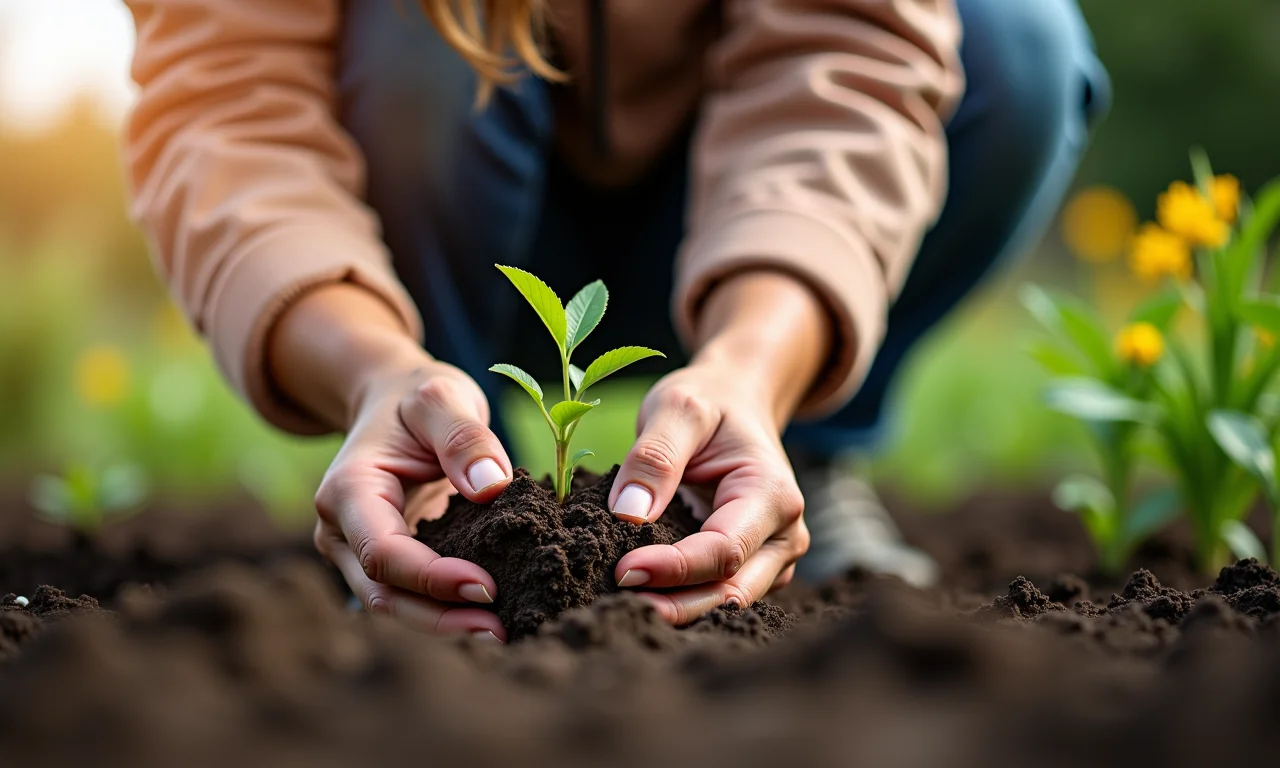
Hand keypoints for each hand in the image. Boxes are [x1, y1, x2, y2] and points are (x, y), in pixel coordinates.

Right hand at [313, 362, 513, 638]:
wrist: (394, 400)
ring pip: (393, 604)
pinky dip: (444, 609)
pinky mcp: (383, 559)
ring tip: (501, 632)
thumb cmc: (416, 397)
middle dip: (439, 619)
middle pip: (383, 594)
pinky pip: (408, 595)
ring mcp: (355, 550)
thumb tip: (490, 488)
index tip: (487, 587)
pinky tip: (488, 616)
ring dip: (443, 624)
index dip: (432, 578)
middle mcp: (340, 529)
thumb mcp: (441, 396)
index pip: (384, 553)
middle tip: (501, 630)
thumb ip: (464, 436)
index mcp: (348, 489)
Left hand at [609, 271, 831, 624]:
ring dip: (674, 608)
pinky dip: (680, 599)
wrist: (736, 401)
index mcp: (773, 495)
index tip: (621, 569)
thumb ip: (655, 457)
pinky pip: (717, 594)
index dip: (673, 568)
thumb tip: (628, 513)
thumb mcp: (678, 408)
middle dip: (672, 604)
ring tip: (618, 604)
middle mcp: (785, 536)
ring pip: (724, 602)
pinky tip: (640, 595)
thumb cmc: (709, 402)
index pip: (723, 551)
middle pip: (729, 591)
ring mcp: (774, 558)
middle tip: (609, 604)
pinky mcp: (754, 568)